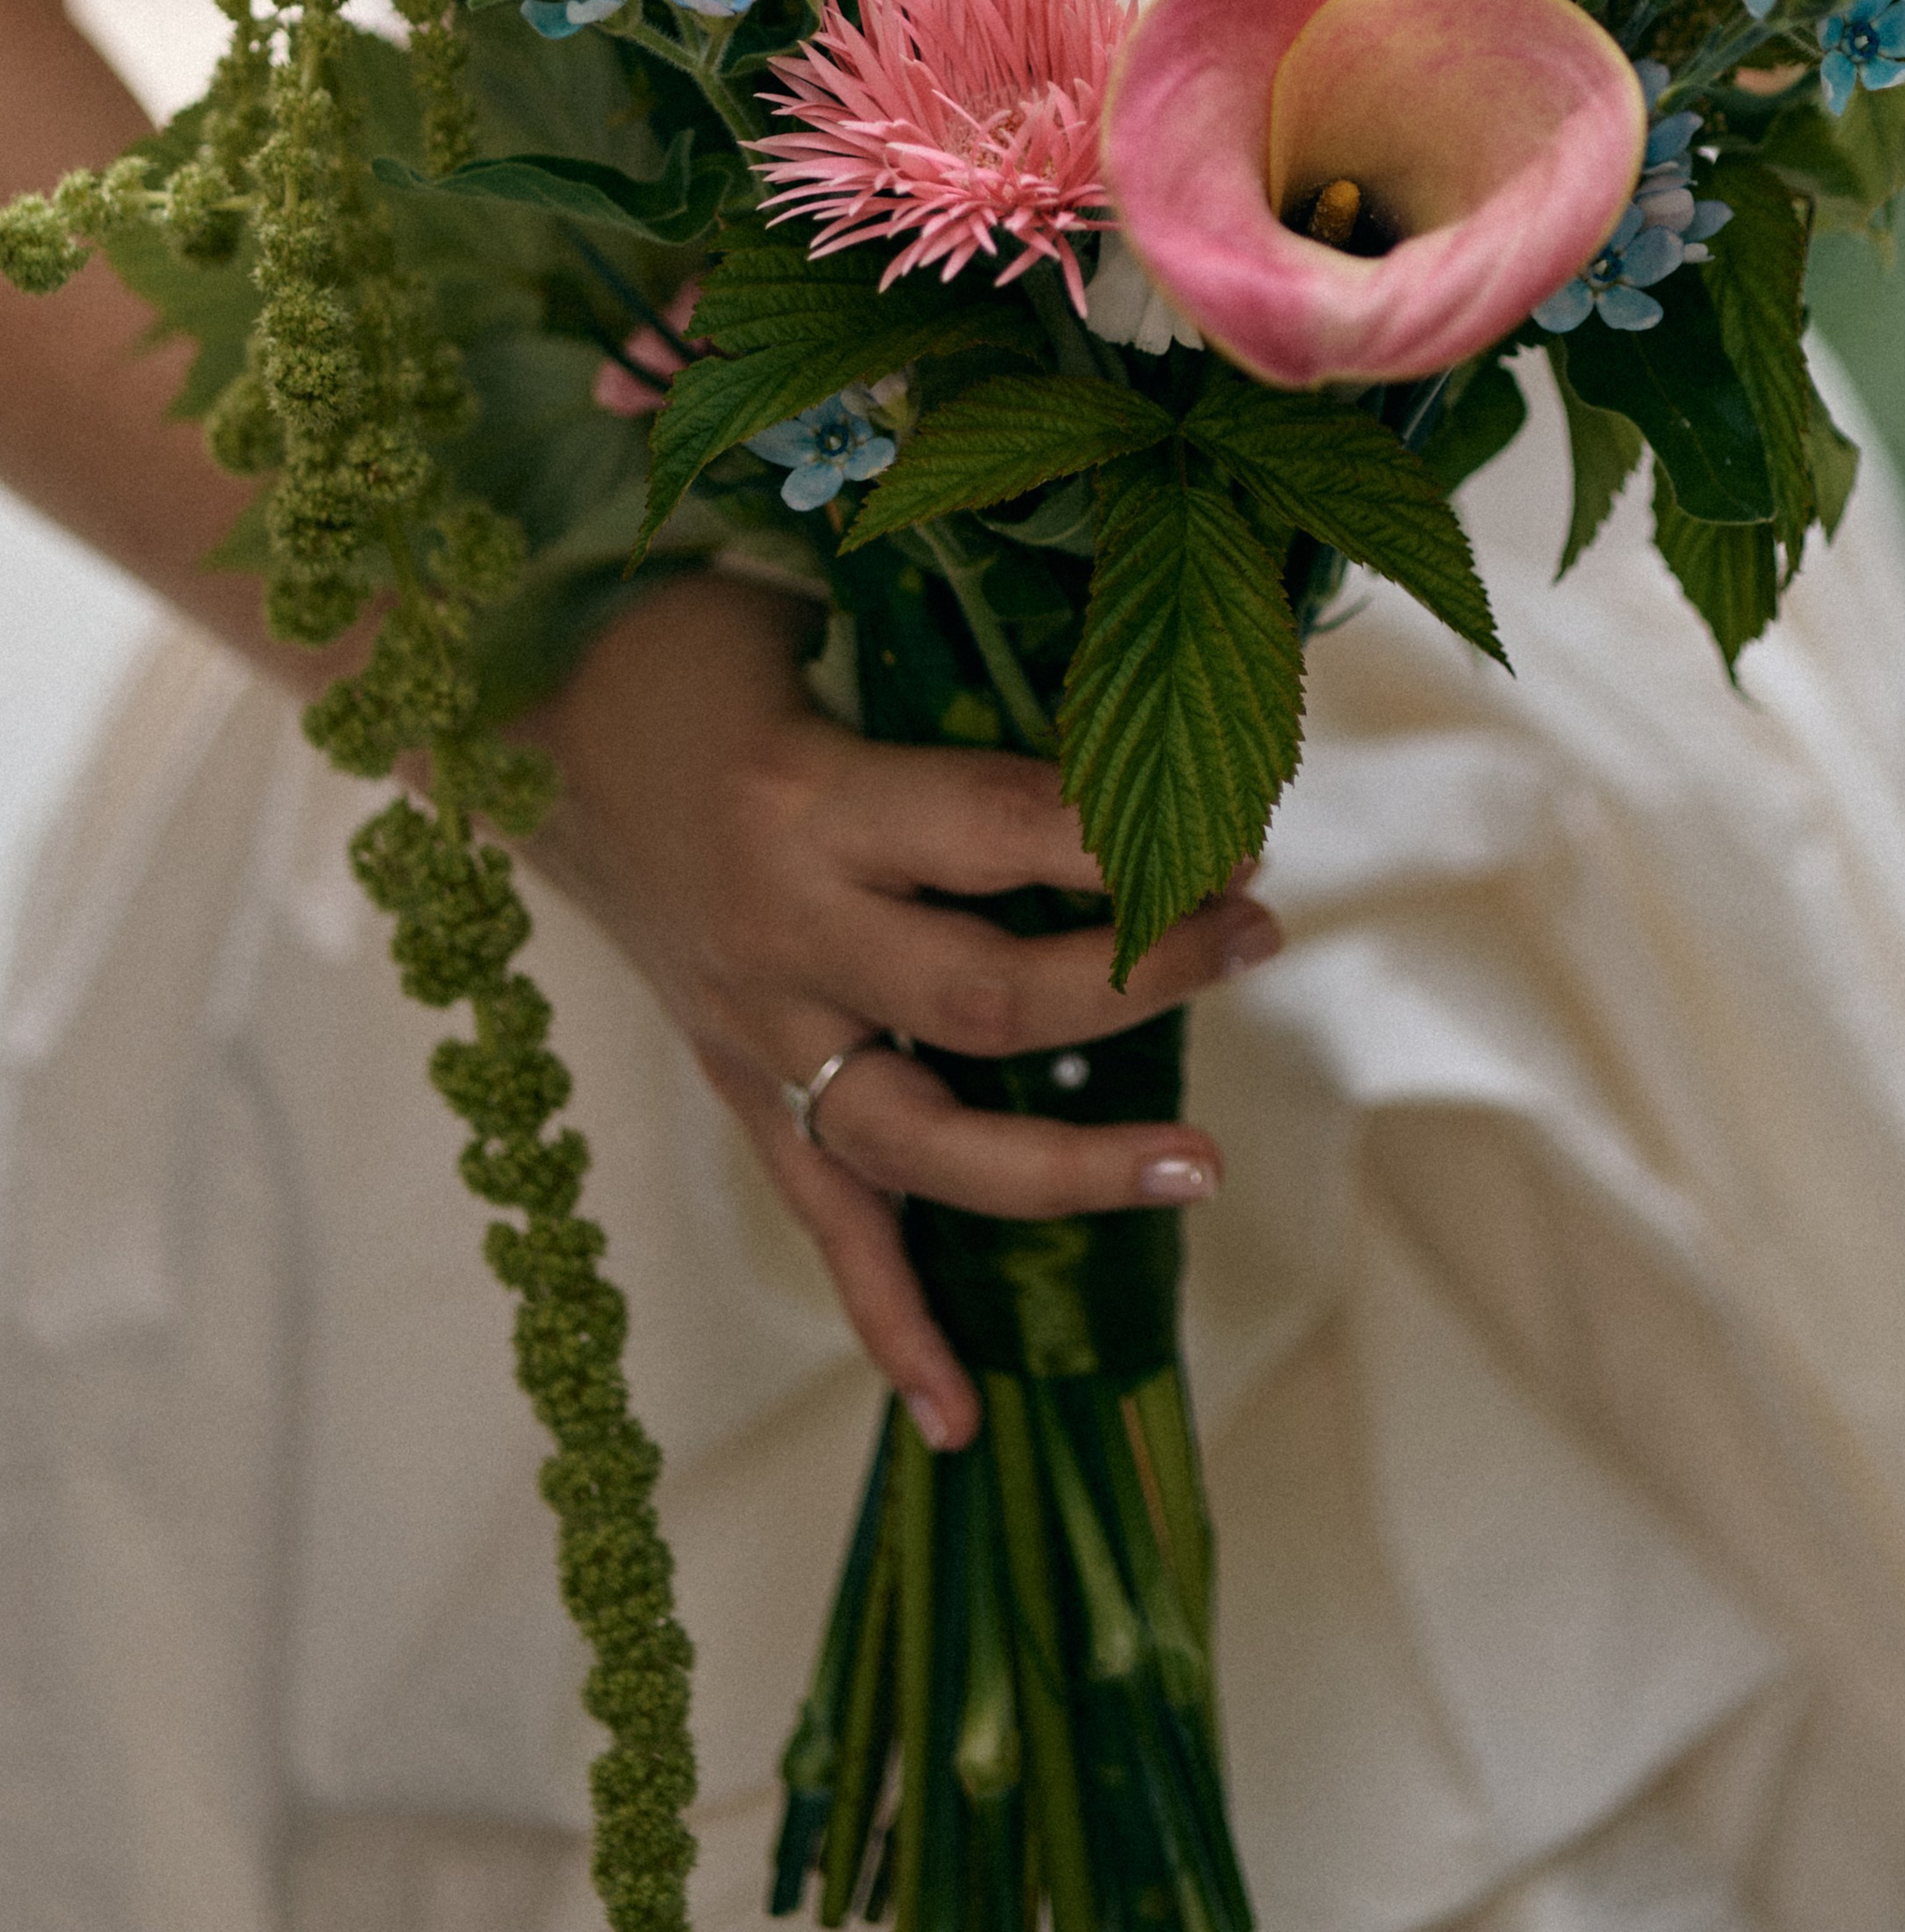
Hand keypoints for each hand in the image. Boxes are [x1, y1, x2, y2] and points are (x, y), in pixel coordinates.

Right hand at [517, 569, 1279, 1448]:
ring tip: (1196, 1167)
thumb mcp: (808, 609)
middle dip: (1139, 975)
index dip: (1129, 837)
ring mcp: (755, 1030)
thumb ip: (952, 650)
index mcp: (811, 802)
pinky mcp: (737, 1084)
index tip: (1234, 824)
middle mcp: (784, 935)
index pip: (1006, 832)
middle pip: (986, 999)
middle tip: (1255, 935)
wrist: (523, 720)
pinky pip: (820, 1225)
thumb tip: (1132, 678)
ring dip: (1066, 1166)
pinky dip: (886, 1327)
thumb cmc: (691, 639)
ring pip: (921, 1144)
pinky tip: (959, 1420)